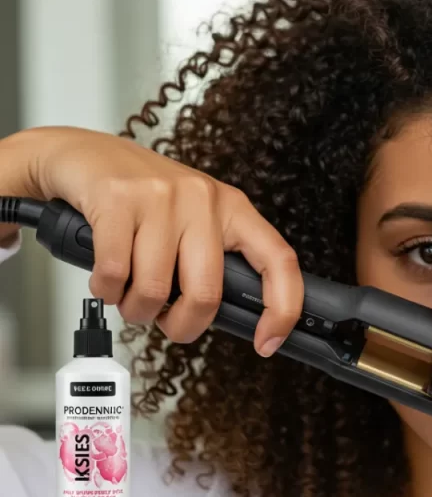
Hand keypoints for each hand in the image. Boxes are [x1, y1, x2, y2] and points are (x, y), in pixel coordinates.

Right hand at [0, 126, 302, 355]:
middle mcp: (203, 199)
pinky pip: (115, 273)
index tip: (268, 342)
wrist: (84, 154)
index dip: (282, 308)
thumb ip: (213, 260)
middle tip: (166, 322)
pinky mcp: (117, 198)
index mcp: (233, 208)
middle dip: (182, 325)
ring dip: (136, 309)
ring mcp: (161, 196)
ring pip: (155, 290)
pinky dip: (107, 290)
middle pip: (206, 294)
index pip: (278, 260)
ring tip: (130, 295)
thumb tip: (231, 317)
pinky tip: (108, 279)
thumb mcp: (194, 219)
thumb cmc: (143, 196)